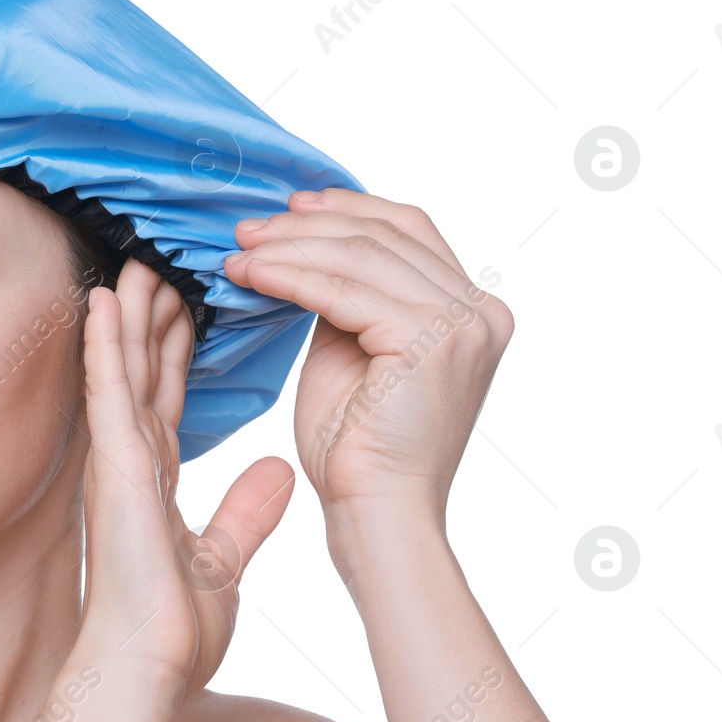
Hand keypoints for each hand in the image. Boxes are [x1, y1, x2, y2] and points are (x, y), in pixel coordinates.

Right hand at [75, 258, 294, 697]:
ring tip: (136, 259)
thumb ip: (246, 512)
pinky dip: (103, 346)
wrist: (148, 670)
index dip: (176, 347)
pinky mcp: (113, 469)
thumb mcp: (222, 559)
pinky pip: (106, 394)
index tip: (190, 301)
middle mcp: (131, 461)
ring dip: (126, 312)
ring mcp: (117, 461)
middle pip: (142, 370)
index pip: (168, 395)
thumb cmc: (170, 631)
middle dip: (153, 314)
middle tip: (164, 258)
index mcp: (154, 478)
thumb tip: (281, 474)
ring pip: (121, 368)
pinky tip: (103, 301)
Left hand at [224, 188, 513, 575]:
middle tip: (248, 227)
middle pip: (385, 234)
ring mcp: (464, 324)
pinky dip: (290, 276)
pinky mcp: (433, 341)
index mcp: (474, 311)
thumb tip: (306, 246)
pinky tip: (251, 276)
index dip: (348, 208)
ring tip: (239, 252)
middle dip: (308, 225)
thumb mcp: (353, 351)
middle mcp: (481, 311)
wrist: (377, 515)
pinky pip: (343, 292)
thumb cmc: (358, 449)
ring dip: (290, 248)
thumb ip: (349, 298)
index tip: (289, 207)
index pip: (409, 231)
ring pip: (360, 256)